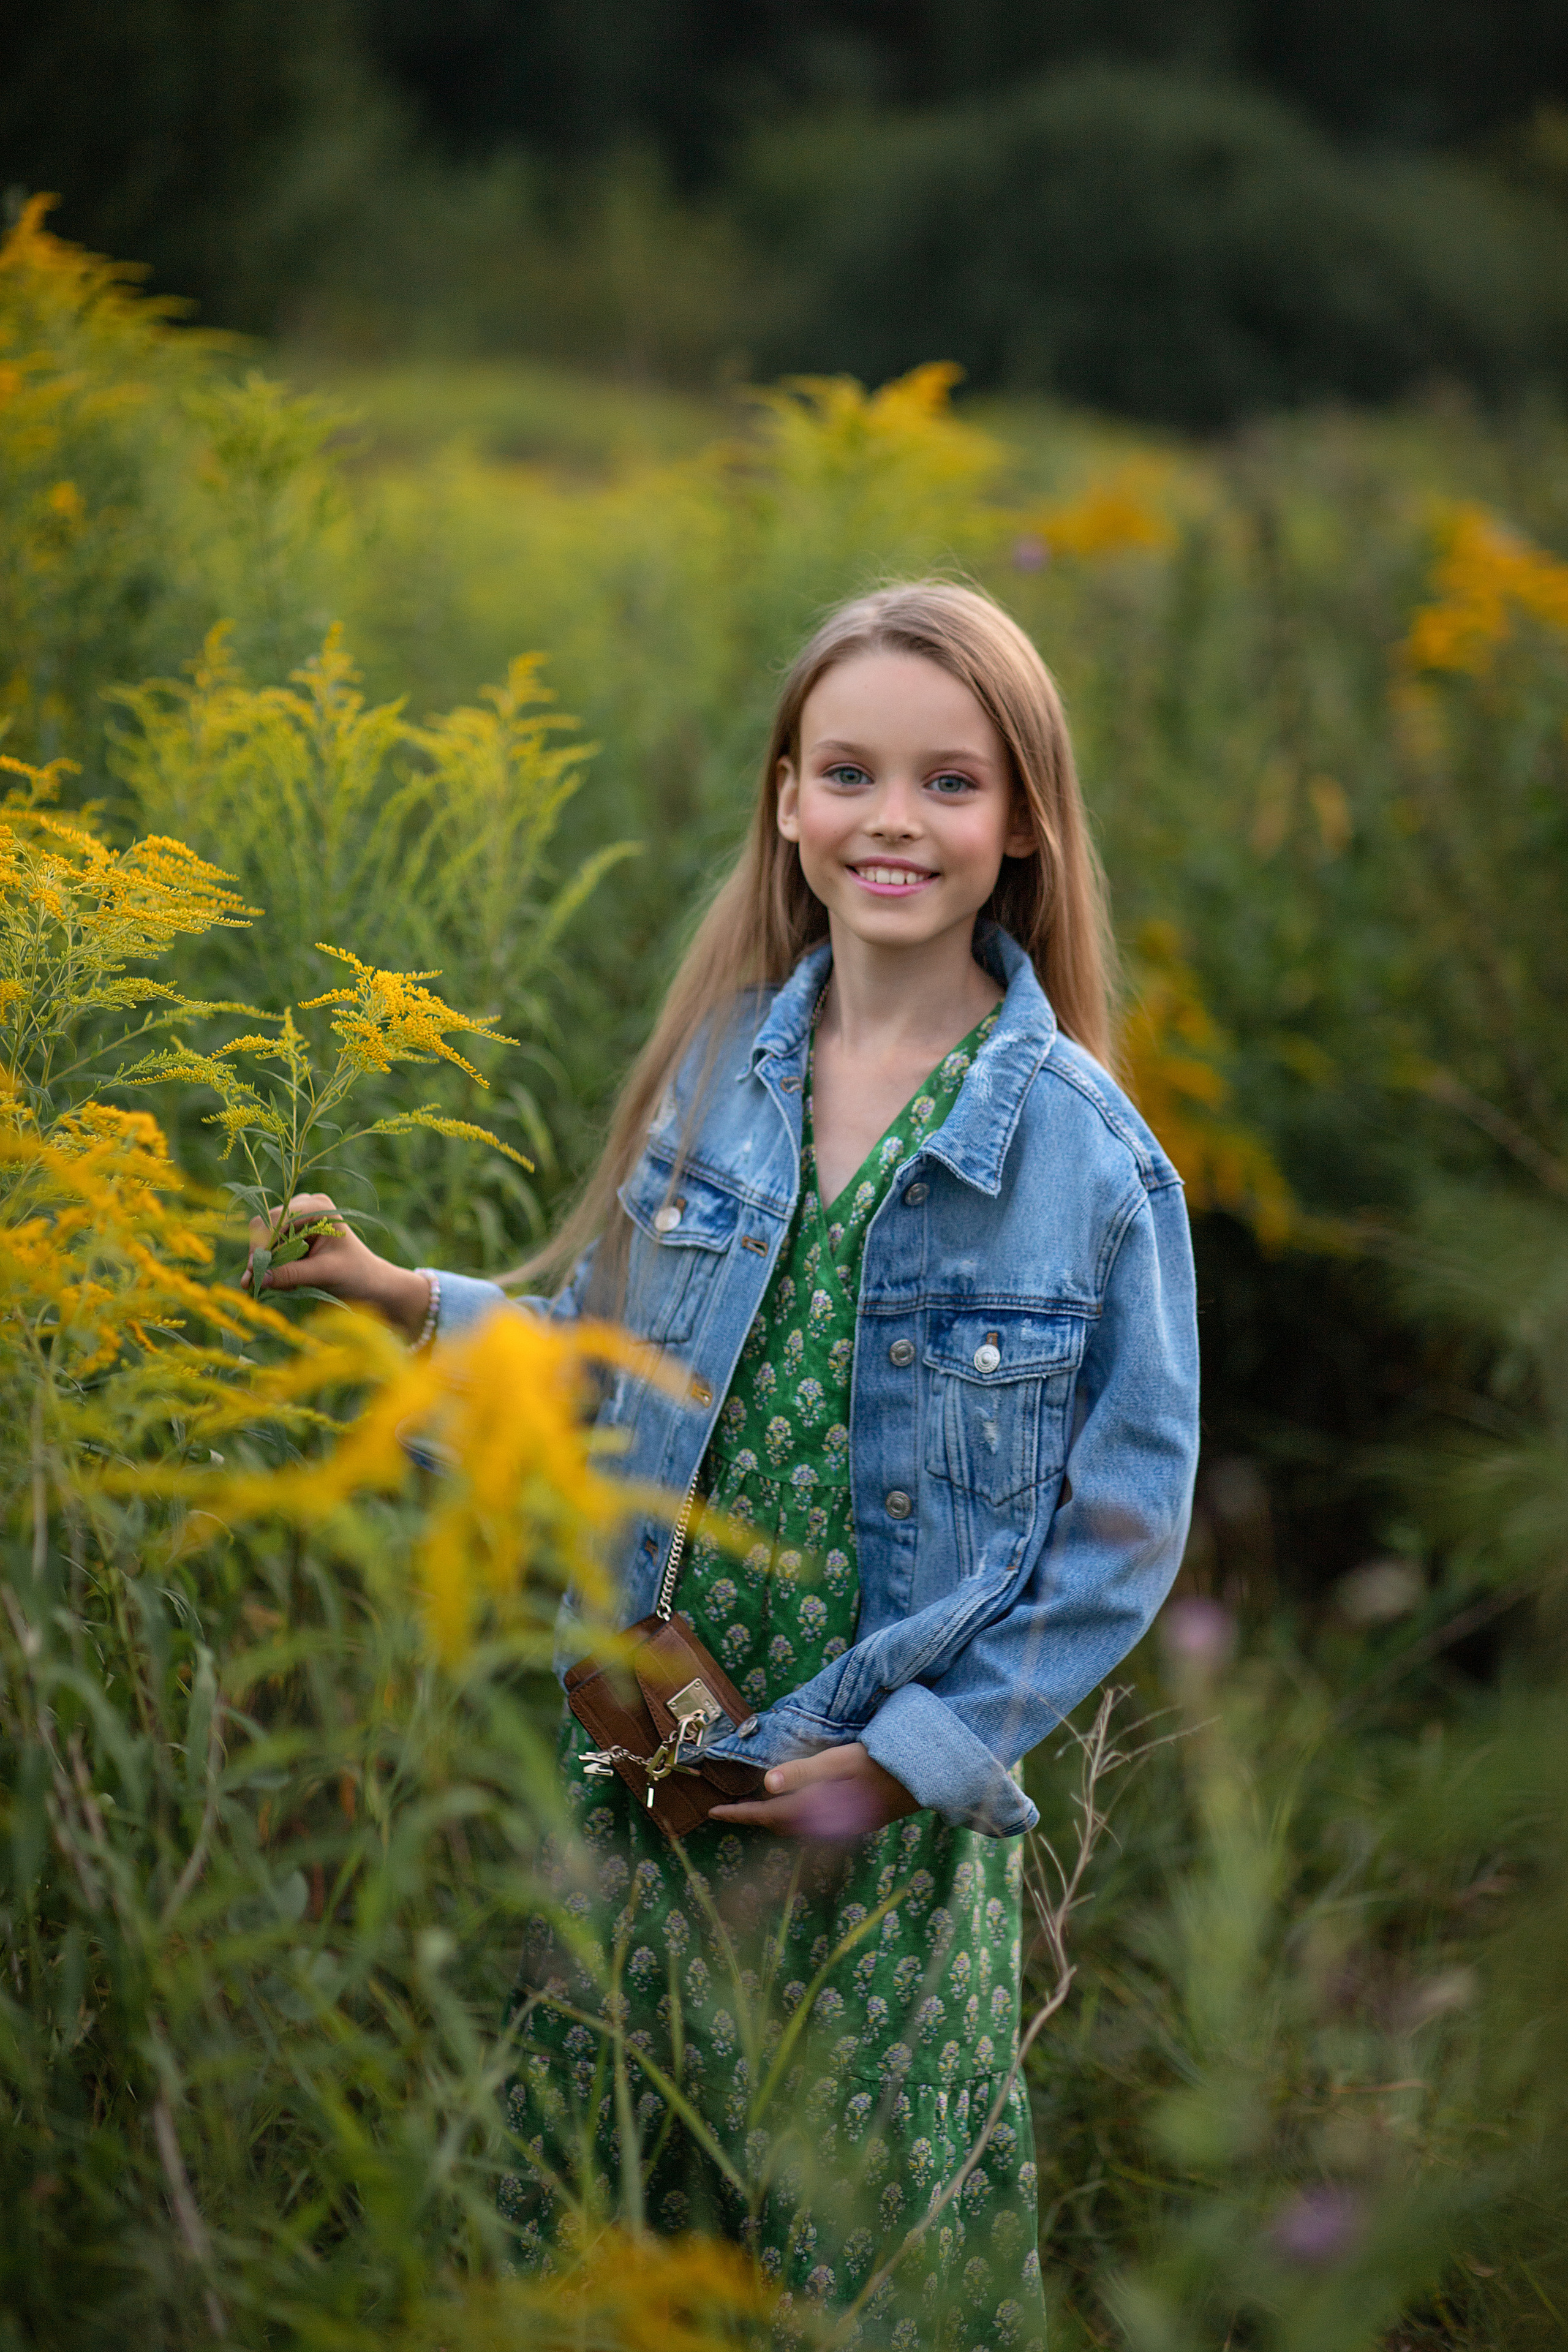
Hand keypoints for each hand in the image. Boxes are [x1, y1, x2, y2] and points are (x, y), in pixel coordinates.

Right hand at [243, 1191, 431, 1339]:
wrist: (369, 1282)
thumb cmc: (356, 1274)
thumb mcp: (325, 1274)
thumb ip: (292, 1274)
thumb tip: (259, 1278)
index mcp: (318, 1207)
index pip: (276, 1218)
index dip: (262, 1244)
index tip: (255, 1272)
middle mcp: (304, 1206)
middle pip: (264, 1226)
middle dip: (262, 1255)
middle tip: (260, 1284)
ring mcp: (296, 1220)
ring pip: (263, 1239)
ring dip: (268, 1264)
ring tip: (287, 1284)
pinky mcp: (291, 1236)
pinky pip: (269, 1249)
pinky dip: (273, 1267)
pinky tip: (288, 1282)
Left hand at [709, 1742, 918, 1840]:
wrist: (925, 1780)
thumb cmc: (883, 1762)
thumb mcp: (841, 1760)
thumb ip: (804, 1772)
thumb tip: (767, 1784)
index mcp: (819, 1807)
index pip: (768, 1813)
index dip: (738, 1814)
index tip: (712, 1813)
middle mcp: (826, 1823)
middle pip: (780, 1825)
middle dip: (754, 1817)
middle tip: (730, 1809)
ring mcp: (842, 1826)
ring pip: (796, 1827)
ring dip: (774, 1818)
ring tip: (757, 1806)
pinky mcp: (855, 1822)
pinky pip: (814, 1824)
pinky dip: (796, 1817)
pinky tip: (799, 1805)